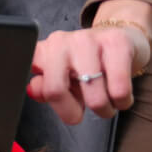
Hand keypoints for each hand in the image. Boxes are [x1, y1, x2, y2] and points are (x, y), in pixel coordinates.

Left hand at [26, 10, 151, 124]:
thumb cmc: (87, 65)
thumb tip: (34, 91)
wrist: (120, 41)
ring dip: (104, 109)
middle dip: (73, 112)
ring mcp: (88, 39)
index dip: (47, 99)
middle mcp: (61, 41)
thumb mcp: (63, 78)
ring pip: (94, 98)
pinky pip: (119, 90)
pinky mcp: (116, 42)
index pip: (29, 76)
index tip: (62, 102)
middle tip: (85, 107)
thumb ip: (45, 88)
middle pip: (55, 91)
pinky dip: (122, 101)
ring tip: (106, 98)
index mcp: (44, 50)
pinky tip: (120, 92)